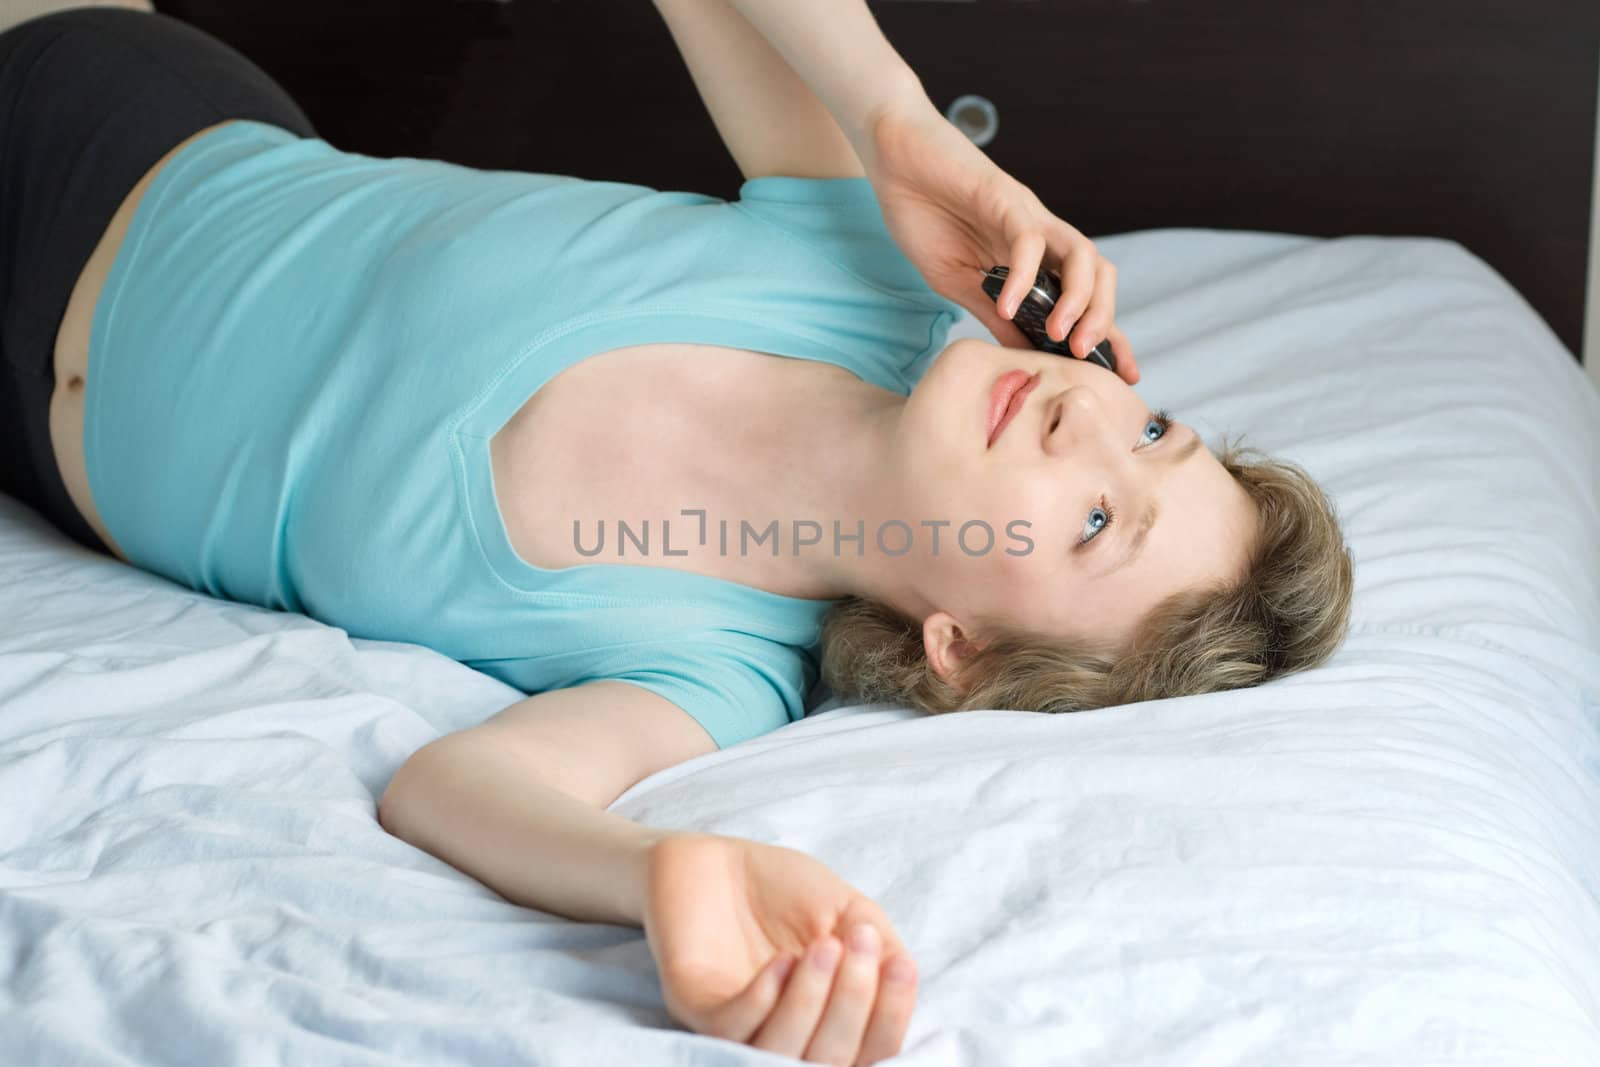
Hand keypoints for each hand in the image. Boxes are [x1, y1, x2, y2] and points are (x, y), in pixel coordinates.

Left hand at [641, 832, 917, 1064]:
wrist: (717, 857)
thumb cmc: (784, 889)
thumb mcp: (848, 912)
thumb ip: (879, 946)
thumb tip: (901, 976)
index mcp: (826, 1022)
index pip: (869, 1050)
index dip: (889, 1018)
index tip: (898, 966)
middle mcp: (786, 1036)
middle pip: (830, 1061)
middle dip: (853, 1003)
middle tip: (859, 944)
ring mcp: (740, 1028)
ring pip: (781, 1053)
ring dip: (811, 1002)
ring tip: (824, 946)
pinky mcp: (696, 1007)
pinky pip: (732, 1028)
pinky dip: (764, 998)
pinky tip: (781, 960)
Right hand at [858, 99, 1139, 384]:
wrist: (896, 161)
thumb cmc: (924, 216)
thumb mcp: (959, 283)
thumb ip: (995, 315)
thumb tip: (1027, 354)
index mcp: (1034, 259)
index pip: (1085, 300)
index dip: (1109, 337)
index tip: (1123, 377)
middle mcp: (1042, 236)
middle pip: (1099, 276)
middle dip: (1104, 320)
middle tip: (1087, 358)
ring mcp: (1027, 215)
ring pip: (1080, 254)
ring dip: (1079, 299)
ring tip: (1060, 334)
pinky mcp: (1004, 197)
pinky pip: (1028, 240)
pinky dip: (1023, 276)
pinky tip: (1008, 305)